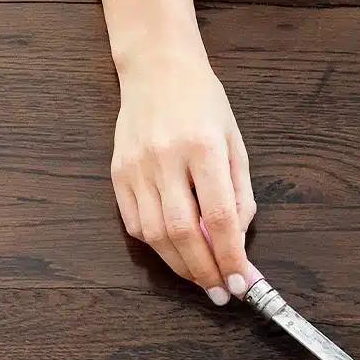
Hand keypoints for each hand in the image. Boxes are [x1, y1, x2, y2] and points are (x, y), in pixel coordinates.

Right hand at [112, 45, 255, 302]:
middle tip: (221, 292)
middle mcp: (165, 158)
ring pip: (155, 235)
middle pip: (183, 233)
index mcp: (203, 146)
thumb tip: (236, 240)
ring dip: (180, 266)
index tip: (241, 283)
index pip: (219, 216)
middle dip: (205, 271)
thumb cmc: (202, 101)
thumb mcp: (235, 140)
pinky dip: (155, 247)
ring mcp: (136, 167)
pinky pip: (135, 224)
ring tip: (201, 278)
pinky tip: (174, 252)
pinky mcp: (117, 173)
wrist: (156, 66)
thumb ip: (239, 191)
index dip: (231, 256)